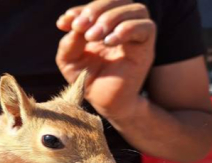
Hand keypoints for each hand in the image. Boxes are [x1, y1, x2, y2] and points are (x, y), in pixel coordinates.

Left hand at [56, 0, 155, 120]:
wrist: (105, 102)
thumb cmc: (88, 80)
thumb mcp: (69, 62)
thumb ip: (68, 43)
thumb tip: (72, 25)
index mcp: (102, 24)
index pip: (96, 5)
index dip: (80, 10)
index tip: (64, 23)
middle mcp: (121, 25)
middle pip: (117, 0)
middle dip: (96, 10)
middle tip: (80, 27)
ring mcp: (135, 35)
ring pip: (135, 9)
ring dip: (111, 18)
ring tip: (93, 36)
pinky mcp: (146, 48)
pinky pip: (146, 28)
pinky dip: (127, 29)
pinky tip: (108, 42)